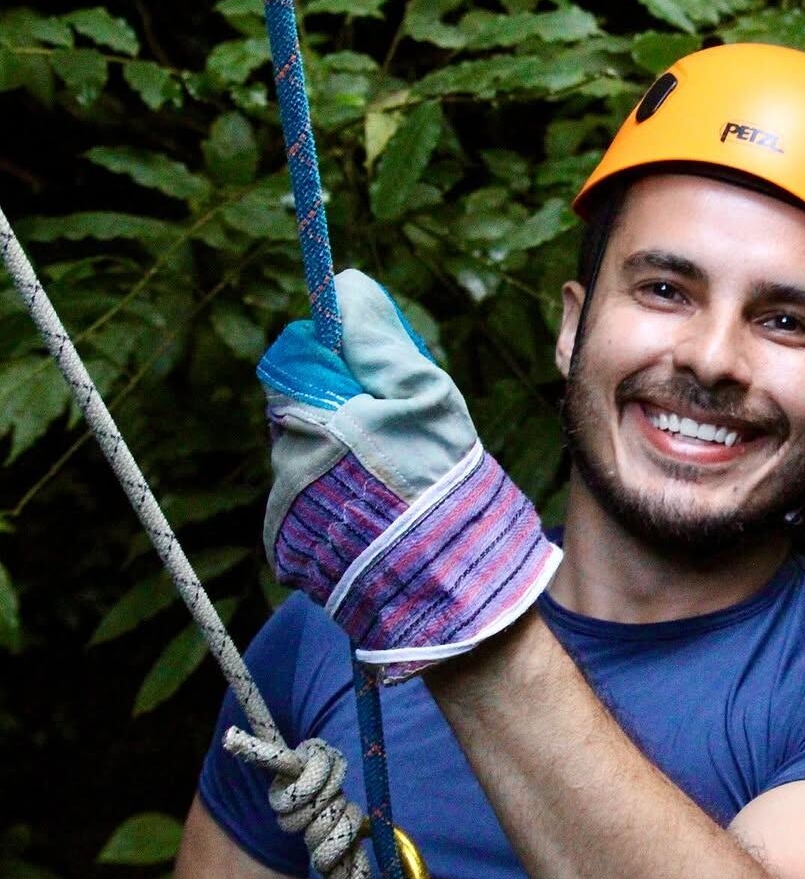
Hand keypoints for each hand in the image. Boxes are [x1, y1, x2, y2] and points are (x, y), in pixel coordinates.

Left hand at [257, 269, 560, 680]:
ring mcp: (284, 514)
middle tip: (398, 437)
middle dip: (344, 411)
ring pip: (308, 457)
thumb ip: (379, 340)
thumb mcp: (426, 398)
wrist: (447, 593)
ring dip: (343, 457)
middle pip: (303, 410)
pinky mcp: (291, 552)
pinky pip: (308, 503)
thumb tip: (344, 285)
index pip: (299, 359)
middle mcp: (283, 466)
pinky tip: (379, 516)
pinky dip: (338, 501)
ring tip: (396, 486)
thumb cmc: (444, 487)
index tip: (376, 374)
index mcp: (308, 420)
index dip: (340, 359)